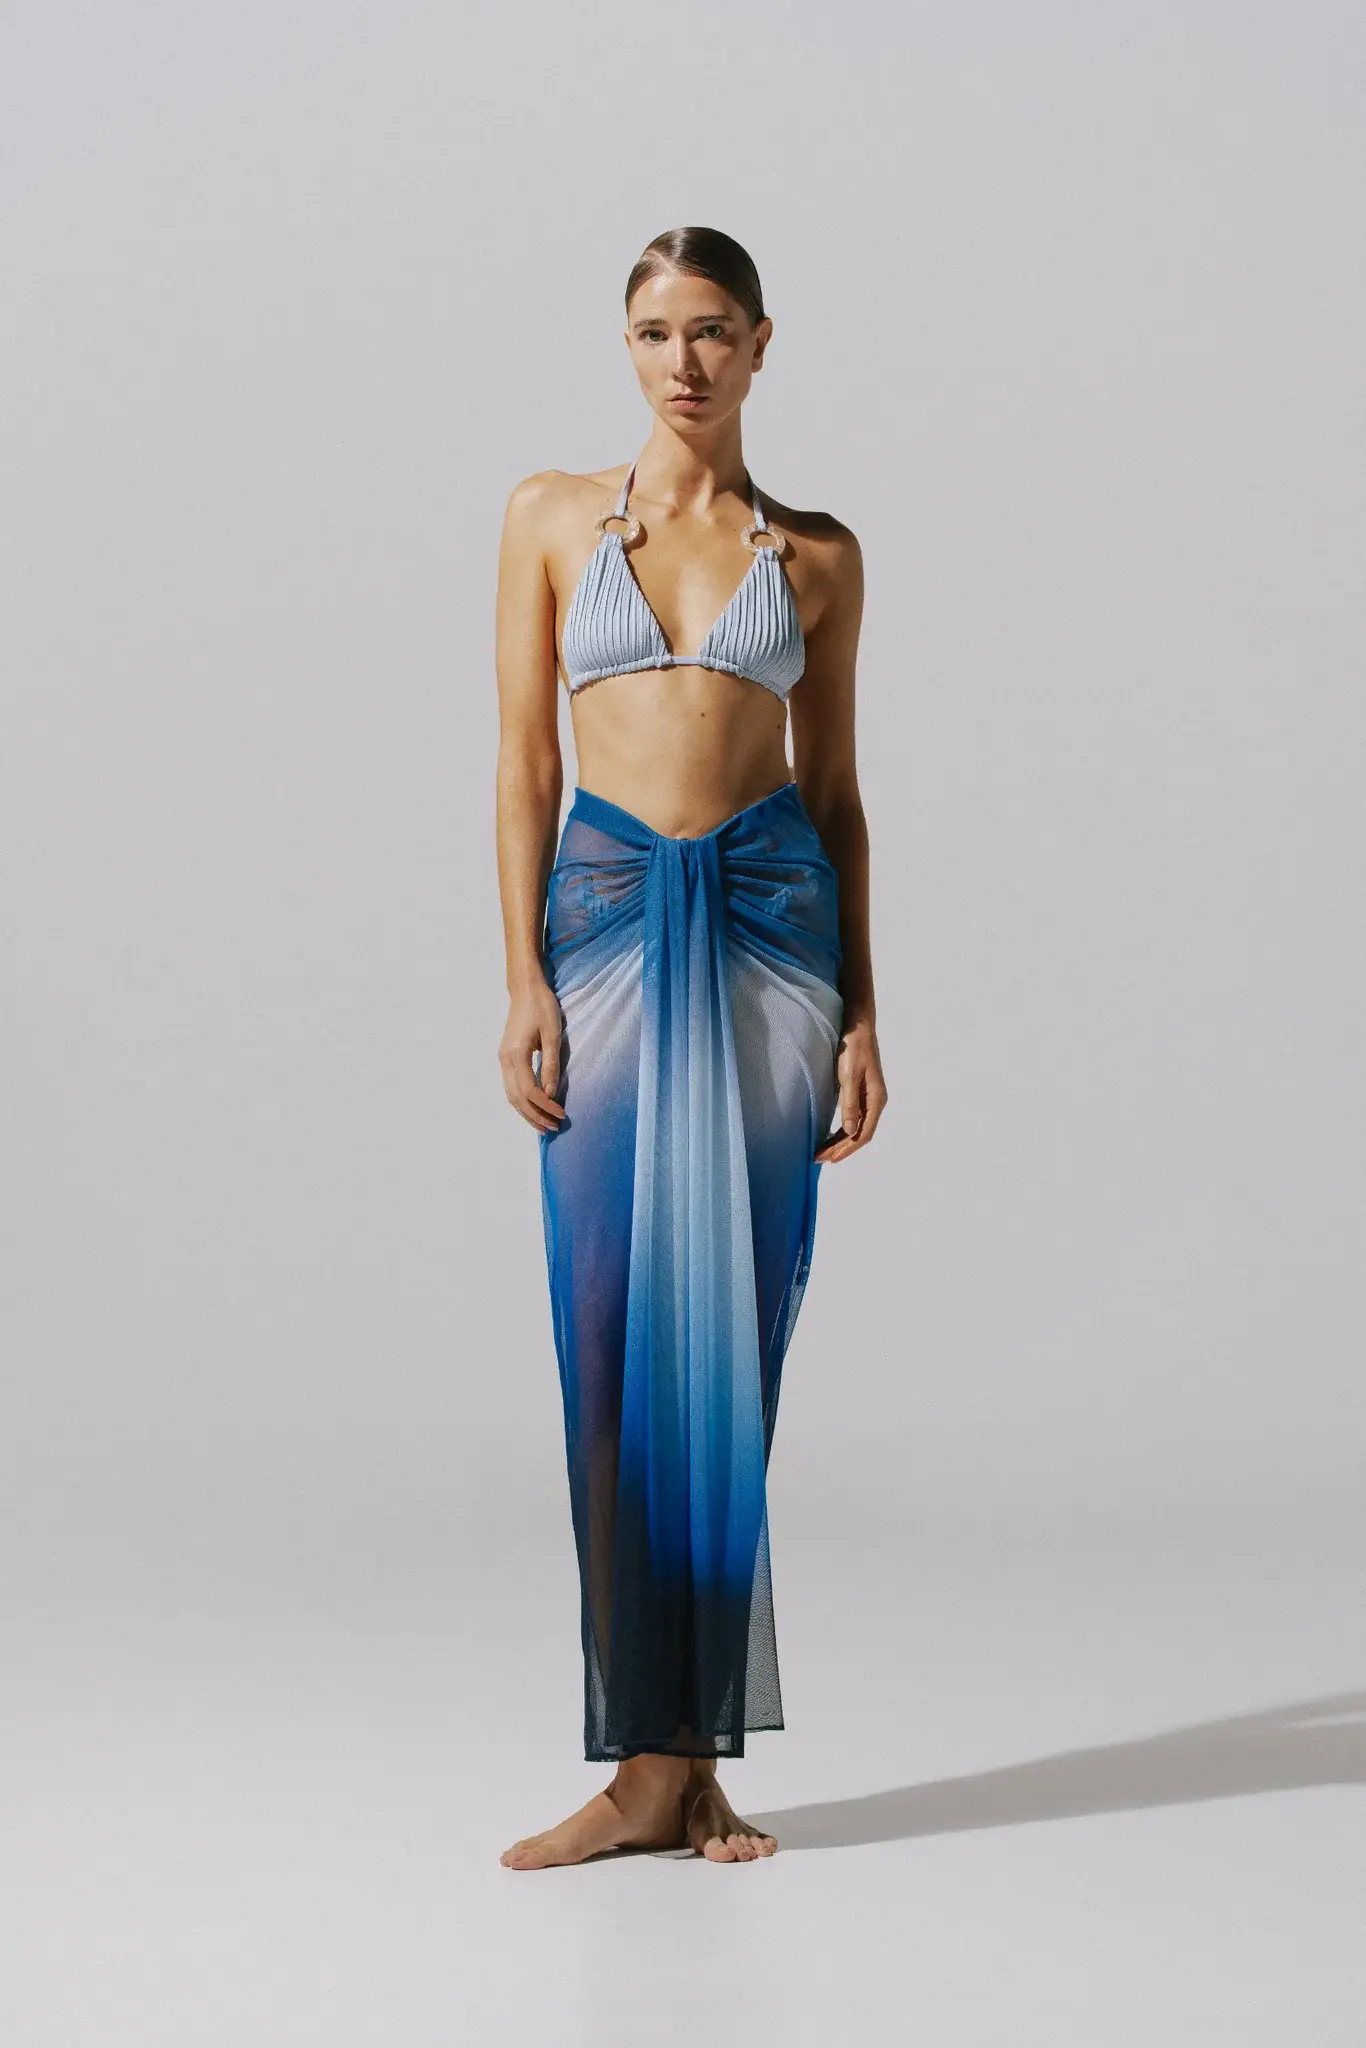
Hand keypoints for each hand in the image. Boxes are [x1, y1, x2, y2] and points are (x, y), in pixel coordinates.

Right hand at [500, 980, 567, 1134]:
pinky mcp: (506, 1057)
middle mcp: (504, 1060)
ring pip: (511, 1095)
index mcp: (516, 1055)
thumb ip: (551, 1064)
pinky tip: (533, 1108)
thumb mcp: (552, 1035)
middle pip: (517, 1098)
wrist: (525, 990)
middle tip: (553, 1129)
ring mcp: (503, 1059)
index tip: (562, 1114)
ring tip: (543, 1125)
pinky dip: (521, 1101)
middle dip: (535, 1116)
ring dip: (526, 1112)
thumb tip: (552, 1093)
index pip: (529, 1091)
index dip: (545, 1106)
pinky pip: (511, 1087)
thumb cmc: (542, 1007)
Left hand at [814, 1018, 886, 1163]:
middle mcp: (875, 1101)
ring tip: (824, 1152)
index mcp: (876, 1099)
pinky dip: (843, 1129)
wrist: (858, 1027)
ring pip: (857, 1127)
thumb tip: (850, 1130)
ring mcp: (869, 1097)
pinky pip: (854, 1117)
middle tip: (820, 1158)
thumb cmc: (854, 1048)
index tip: (829, 1158)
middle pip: (860, 1133)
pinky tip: (832, 1135)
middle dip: (842, 1148)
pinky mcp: (861, 1092)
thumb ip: (850, 1104)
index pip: (863, 1134)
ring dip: (841, 1141)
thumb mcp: (849, 1075)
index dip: (847, 1148)